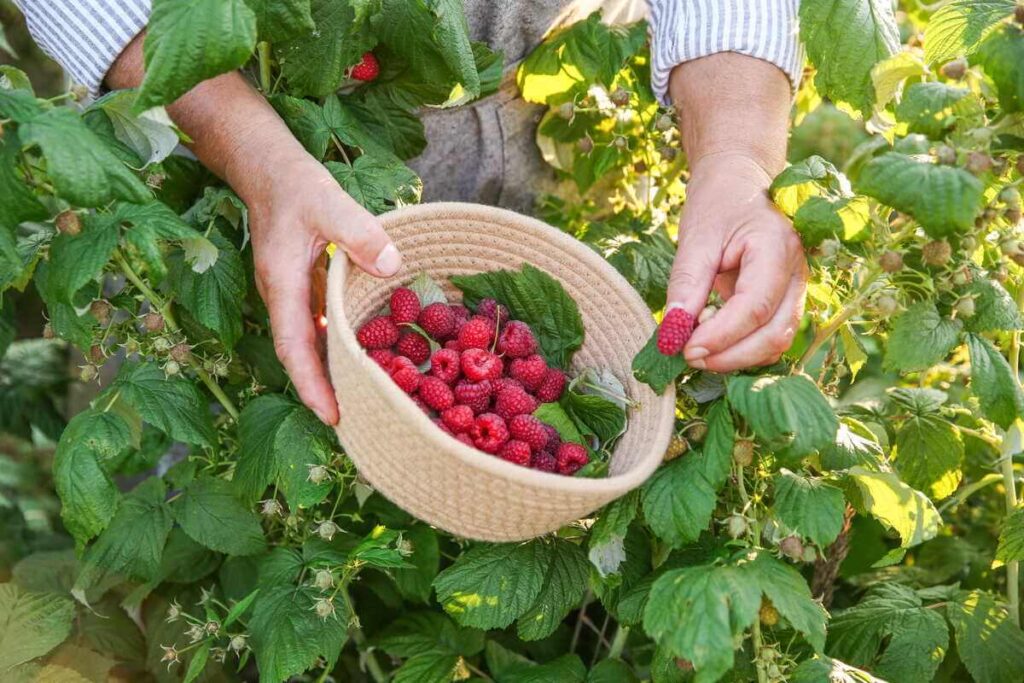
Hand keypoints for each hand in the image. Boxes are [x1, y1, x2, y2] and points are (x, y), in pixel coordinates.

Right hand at [242, 145, 400, 424]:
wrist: (266, 167)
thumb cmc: (294, 184)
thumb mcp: (329, 203)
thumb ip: (360, 233)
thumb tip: (392, 267)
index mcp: (282, 285)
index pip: (293, 347)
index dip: (311, 384)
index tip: (332, 415)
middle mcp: (283, 297)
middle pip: (300, 356)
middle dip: (323, 390)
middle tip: (359, 422)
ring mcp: (291, 294)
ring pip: (308, 343)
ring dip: (331, 371)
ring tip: (364, 399)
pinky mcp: (302, 286)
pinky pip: (318, 325)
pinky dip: (337, 345)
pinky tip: (365, 355)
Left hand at [665, 53, 802, 371]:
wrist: (741, 183)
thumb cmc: (719, 203)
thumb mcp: (696, 237)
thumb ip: (686, 284)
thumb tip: (672, 334)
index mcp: (778, 248)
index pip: (755, 306)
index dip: (722, 335)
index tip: (685, 348)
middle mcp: (798, 273)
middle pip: (774, 332)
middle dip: (730, 355)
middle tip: (687, 356)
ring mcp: (797, 290)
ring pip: (777, 341)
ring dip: (737, 358)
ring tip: (695, 350)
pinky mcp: (786, 302)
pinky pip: (770, 337)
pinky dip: (743, 351)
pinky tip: (713, 344)